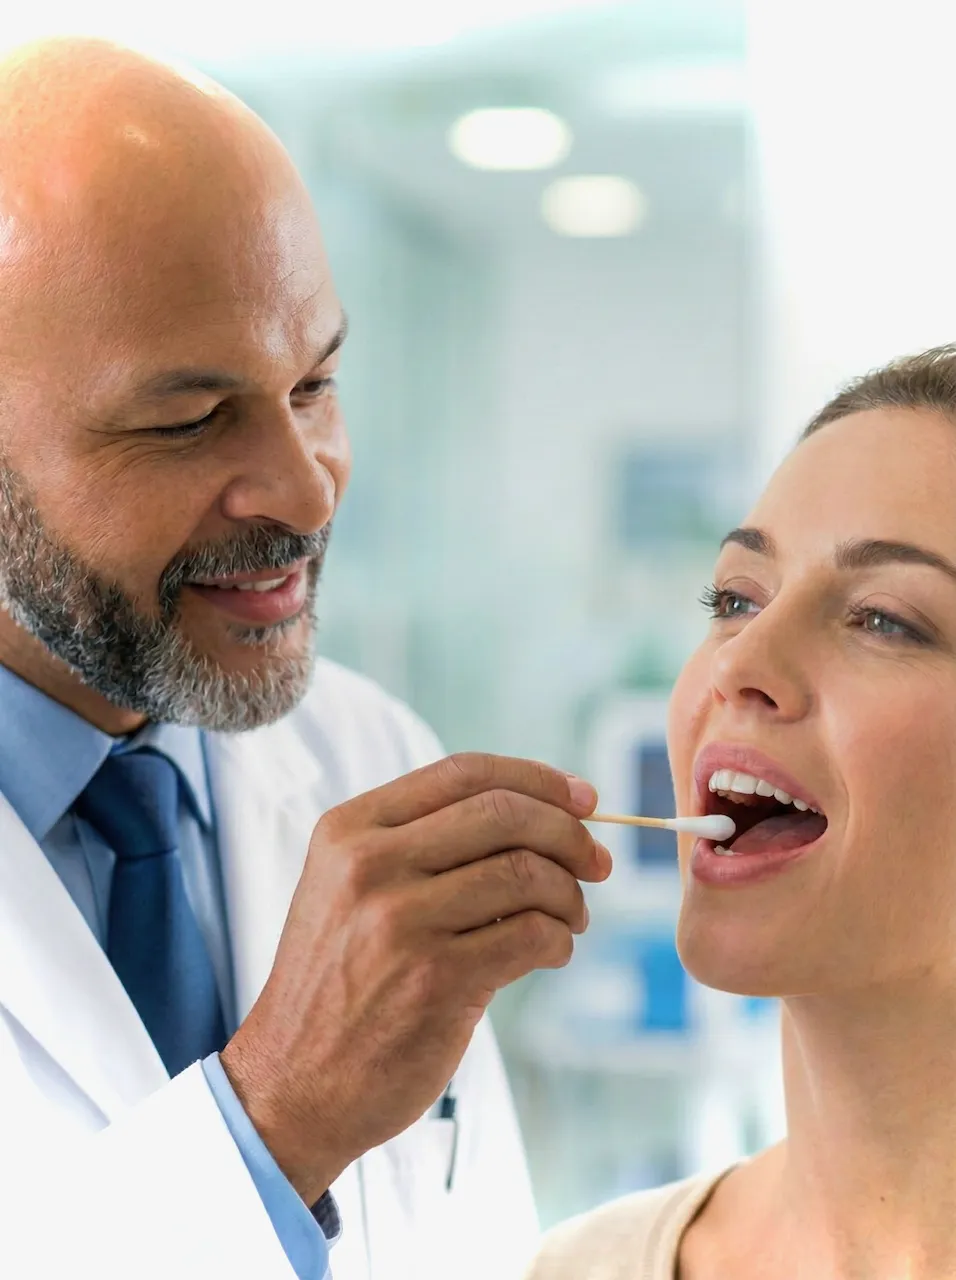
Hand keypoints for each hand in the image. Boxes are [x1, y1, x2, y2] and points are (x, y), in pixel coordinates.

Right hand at [220, 752, 609, 1203]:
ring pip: (526, 872)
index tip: (582, 798)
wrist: (292, 1086)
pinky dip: (559, 940)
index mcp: (349, 830)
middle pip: (504, 813)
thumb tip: (539, 814)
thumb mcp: (348, 890)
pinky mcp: (437, 980)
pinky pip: (532, 935)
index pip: (464, 773)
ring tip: (570, 917)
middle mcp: (370, 865)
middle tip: (596, 861)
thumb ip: (421, 845)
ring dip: (569, 894)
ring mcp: (401, 922)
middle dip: (569, 833)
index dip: (536, 779)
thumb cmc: (339, 984)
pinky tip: (551, 952)